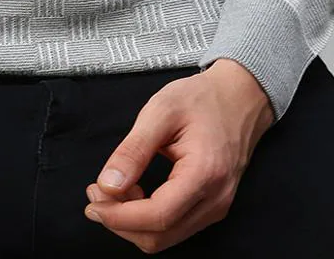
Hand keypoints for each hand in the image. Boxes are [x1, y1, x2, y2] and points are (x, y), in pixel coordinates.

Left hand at [83, 58, 275, 251]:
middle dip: (120, 221)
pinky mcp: (212, 207)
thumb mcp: (162, 111)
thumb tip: (107, 186)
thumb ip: (133, 150)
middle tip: (96, 192)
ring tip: (115, 188)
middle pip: (159, 236)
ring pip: (165, 237)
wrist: (240, 95)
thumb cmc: (203, 98)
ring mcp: (217, 207)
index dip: (119, 216)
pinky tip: (136, 191)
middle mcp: (216, 199)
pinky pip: (174, 227)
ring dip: (132, 221)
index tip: (93, 199)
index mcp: (205, 174)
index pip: (157, 216)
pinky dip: (148, 217)